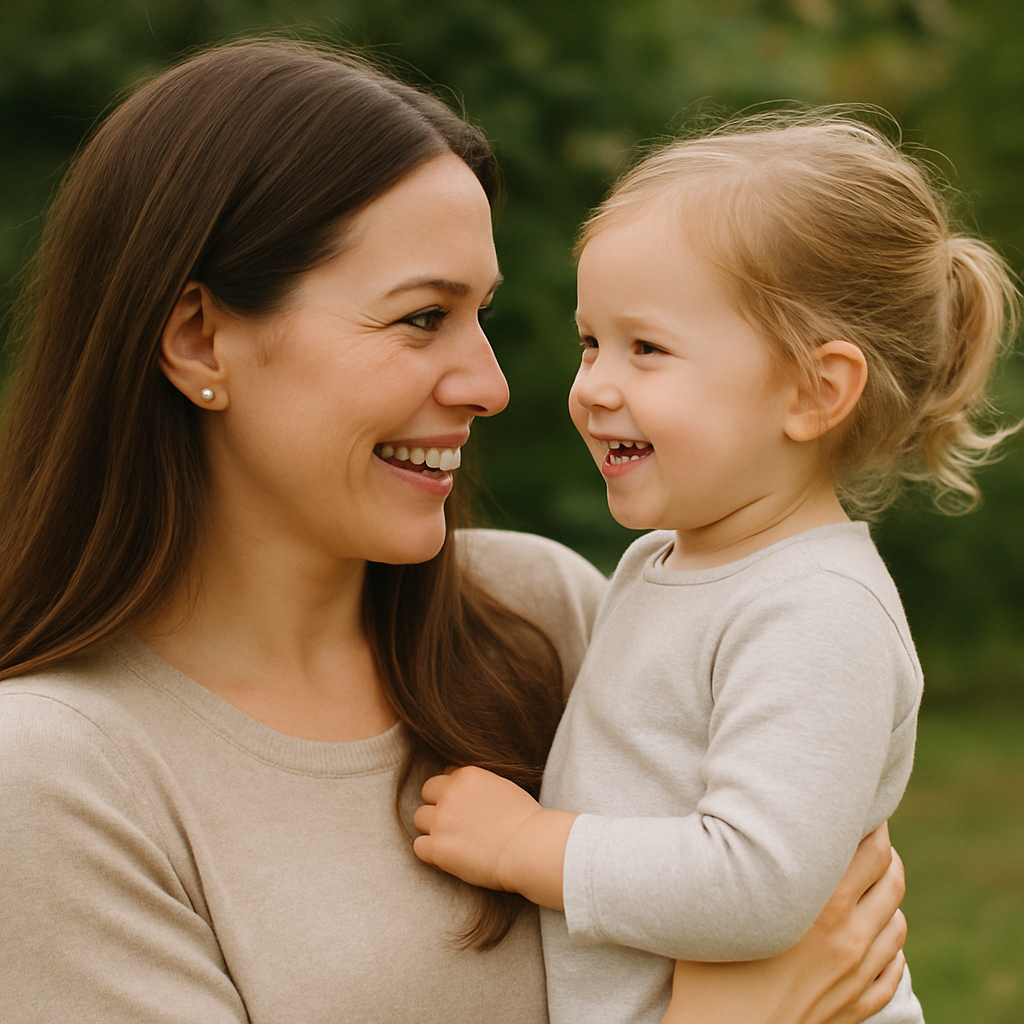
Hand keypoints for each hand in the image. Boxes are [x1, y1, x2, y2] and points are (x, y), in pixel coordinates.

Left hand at [412, 766, 576, 909]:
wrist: (531, 848)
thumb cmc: (525, 821)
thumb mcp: (502, 787)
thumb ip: (478, 786)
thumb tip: (465, 794)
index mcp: (467, 775)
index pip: (446, 777)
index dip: (454, 793)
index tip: (465, 808)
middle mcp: (450, 793)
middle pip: (427, 793)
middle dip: (438, 806)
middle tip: (456, 824)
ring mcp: (441, 820)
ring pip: (420, 818)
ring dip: (433, 829)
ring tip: (454, 841)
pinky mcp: (438, 848)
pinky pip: (419, 847)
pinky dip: (431, 853)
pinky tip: (450, 857)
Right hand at [662, 824, 906, 1023]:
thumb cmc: (709, 970)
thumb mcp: (725, 907)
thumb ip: (745, 863)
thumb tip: (746, 822)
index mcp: (819, 905)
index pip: (871, 848)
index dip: (871, 821)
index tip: (856, 804)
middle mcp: (848, 936)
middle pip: (891, 879)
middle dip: (883, 852)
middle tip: (863, 835)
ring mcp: (857, 974)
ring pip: (897, 921)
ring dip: (887, 897)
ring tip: (865, 883)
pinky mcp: (858, 1006)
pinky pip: (893, 967)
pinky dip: (889, 944)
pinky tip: (869, 934)